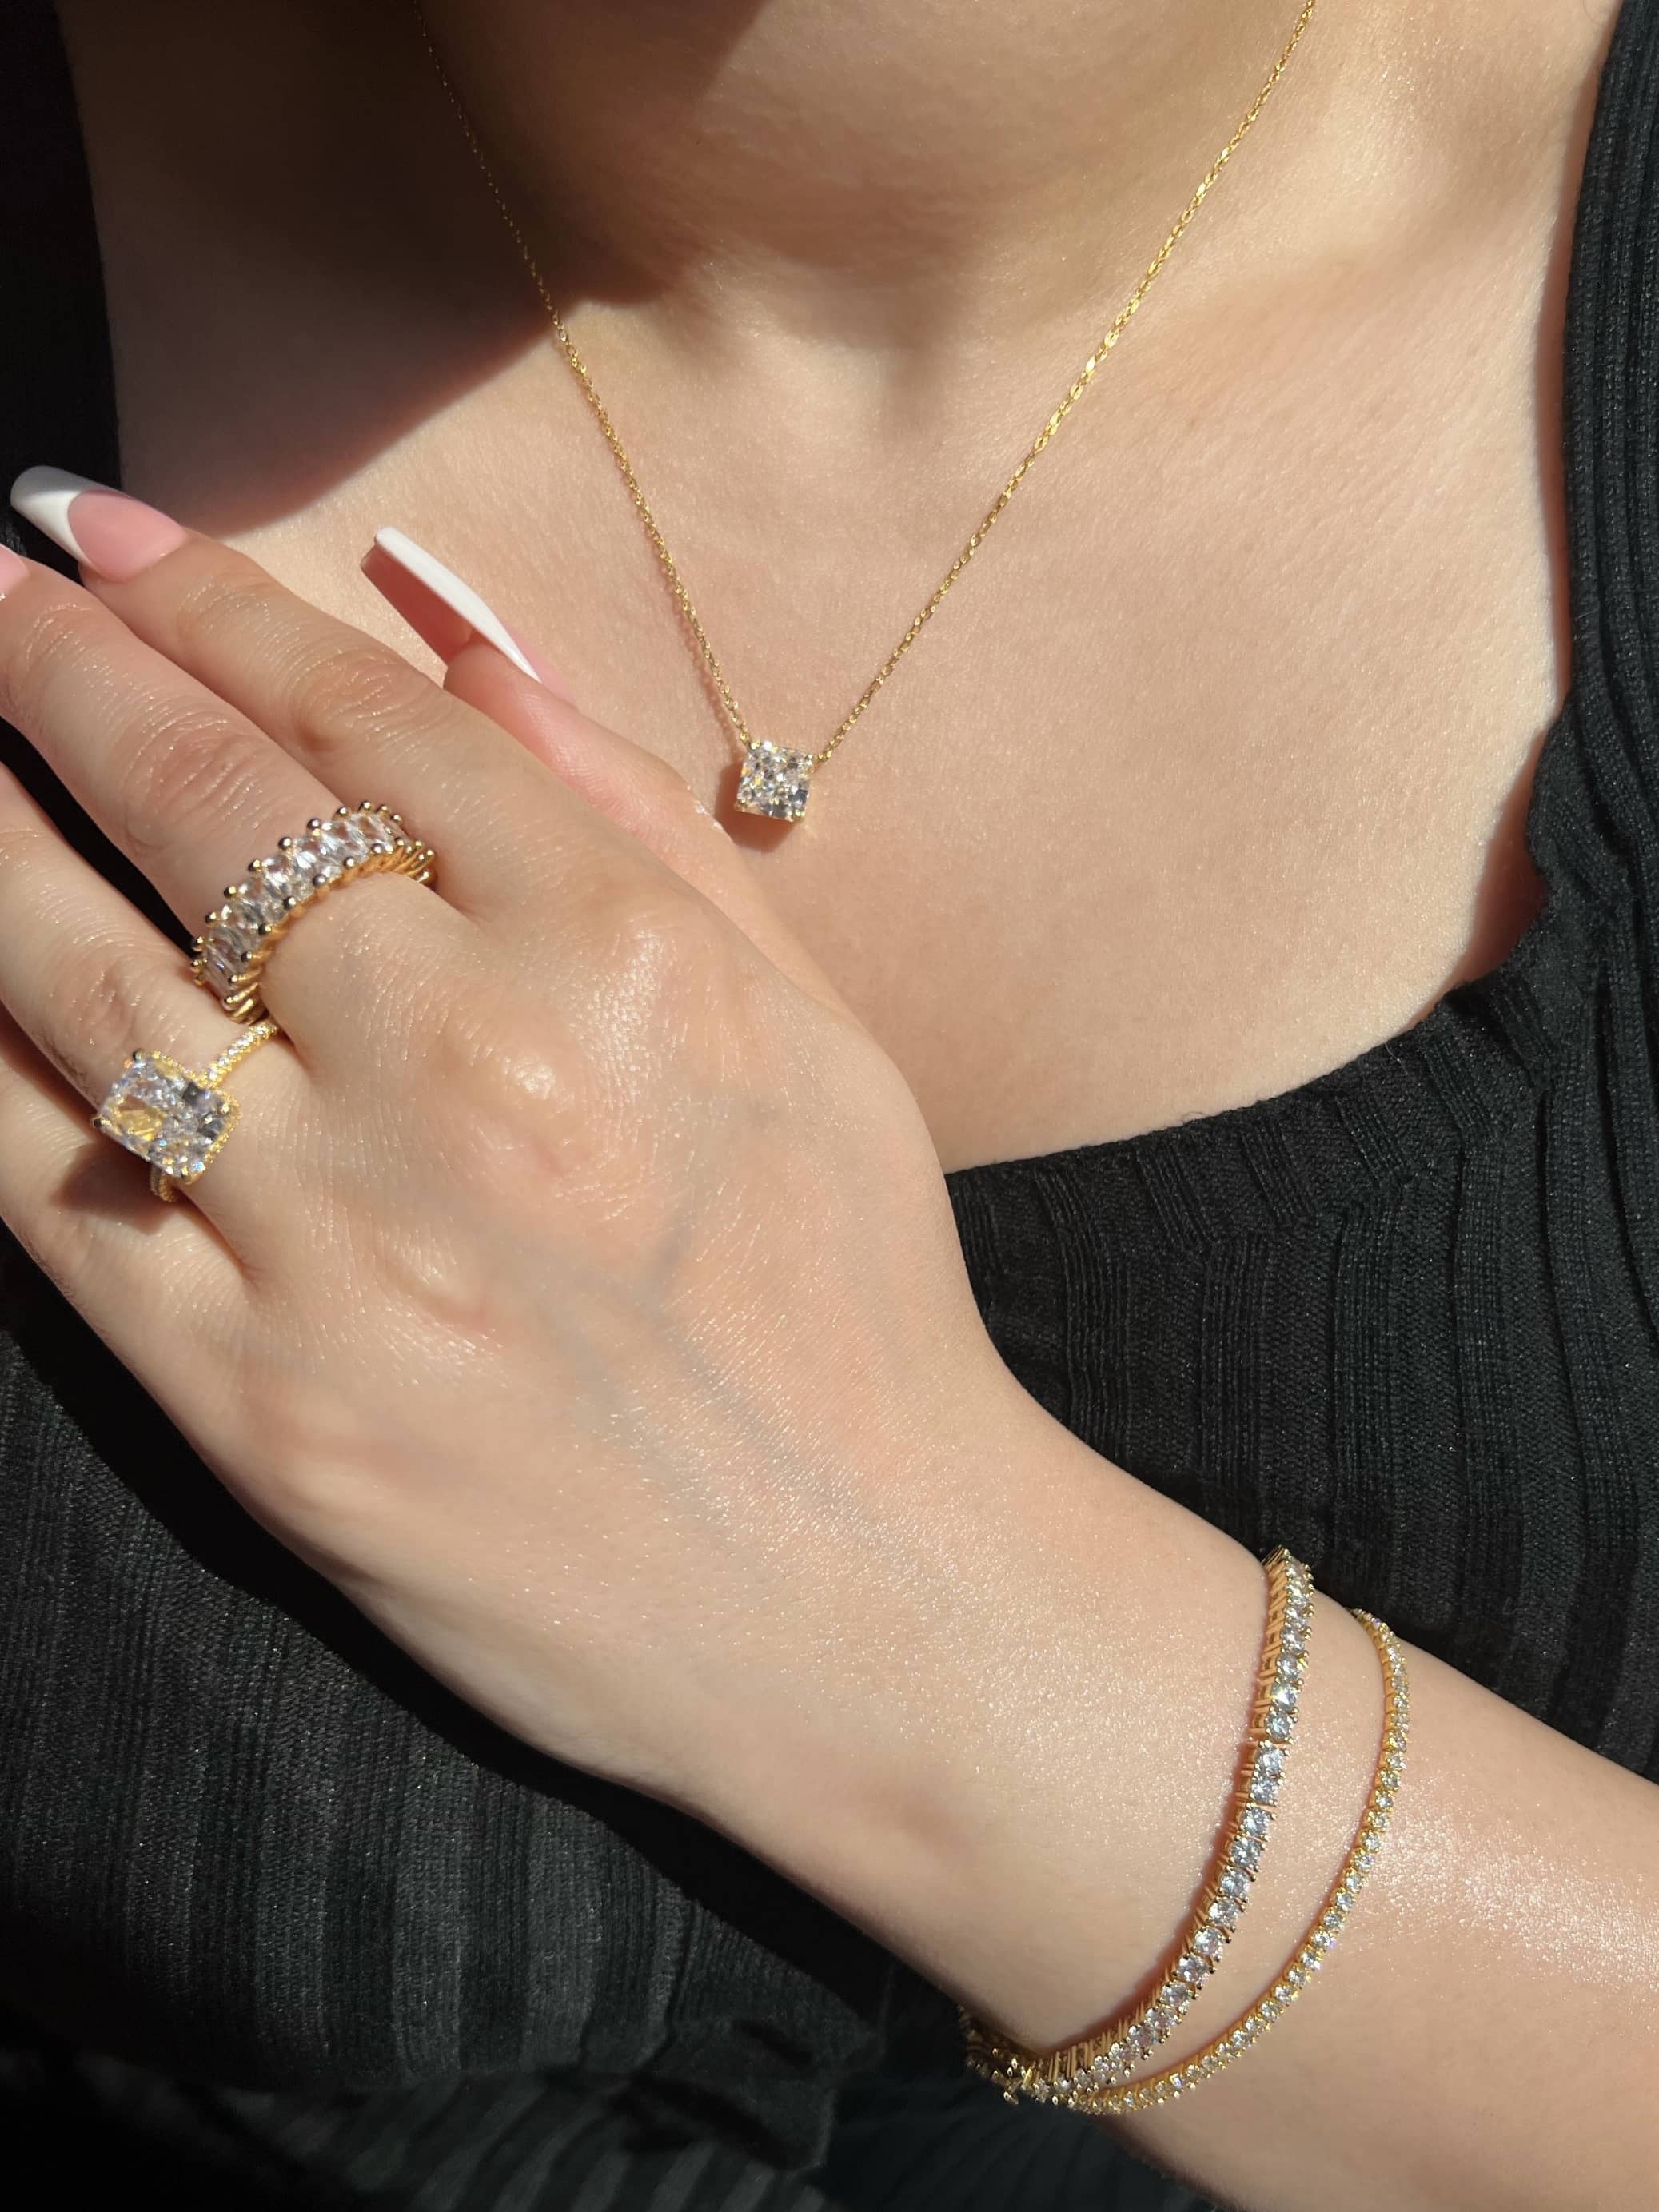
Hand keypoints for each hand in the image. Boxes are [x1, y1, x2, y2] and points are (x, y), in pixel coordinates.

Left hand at [0, 482, 1030, 1838]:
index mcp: (624, 955)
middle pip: (199, 803)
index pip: (364, 718)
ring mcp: (339, 1235)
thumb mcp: (807, 1019)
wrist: (858, 1598)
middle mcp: (466, 1064)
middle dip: (54, 663)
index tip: (106, 535)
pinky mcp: (251, 1397)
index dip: (212, 601)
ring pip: (74, 970)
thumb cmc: (851, 1295)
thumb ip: (631, 808)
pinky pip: (43, 1185)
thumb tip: (445, 620)